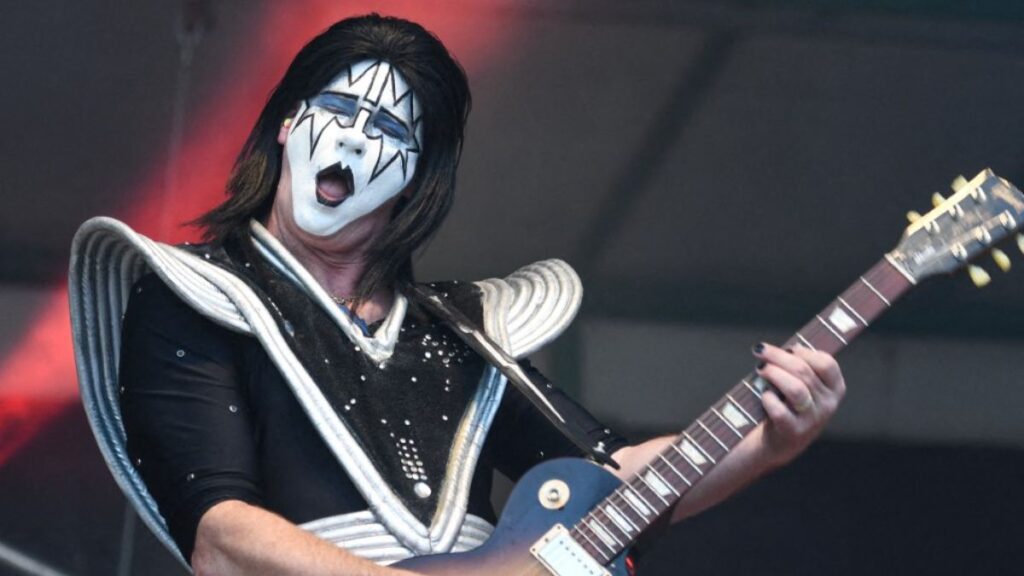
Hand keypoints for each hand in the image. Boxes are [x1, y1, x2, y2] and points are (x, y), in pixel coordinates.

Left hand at [752, 342, 845, 465]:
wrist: (780, 442)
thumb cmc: (789, 405)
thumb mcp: (804, 386)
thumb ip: (801, 366)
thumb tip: (791, 347)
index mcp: (835, 389)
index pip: (827, 364)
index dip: (804, 351)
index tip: (787, 347)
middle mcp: (828, 405)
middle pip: (805, 372)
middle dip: (779, 357)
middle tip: (761, 351)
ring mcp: (813, 420)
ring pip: (795, 389)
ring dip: (774, 374)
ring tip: (760, 369)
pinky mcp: (794, 432)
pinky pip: (780, 411)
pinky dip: (769, 399)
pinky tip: (763, 395)